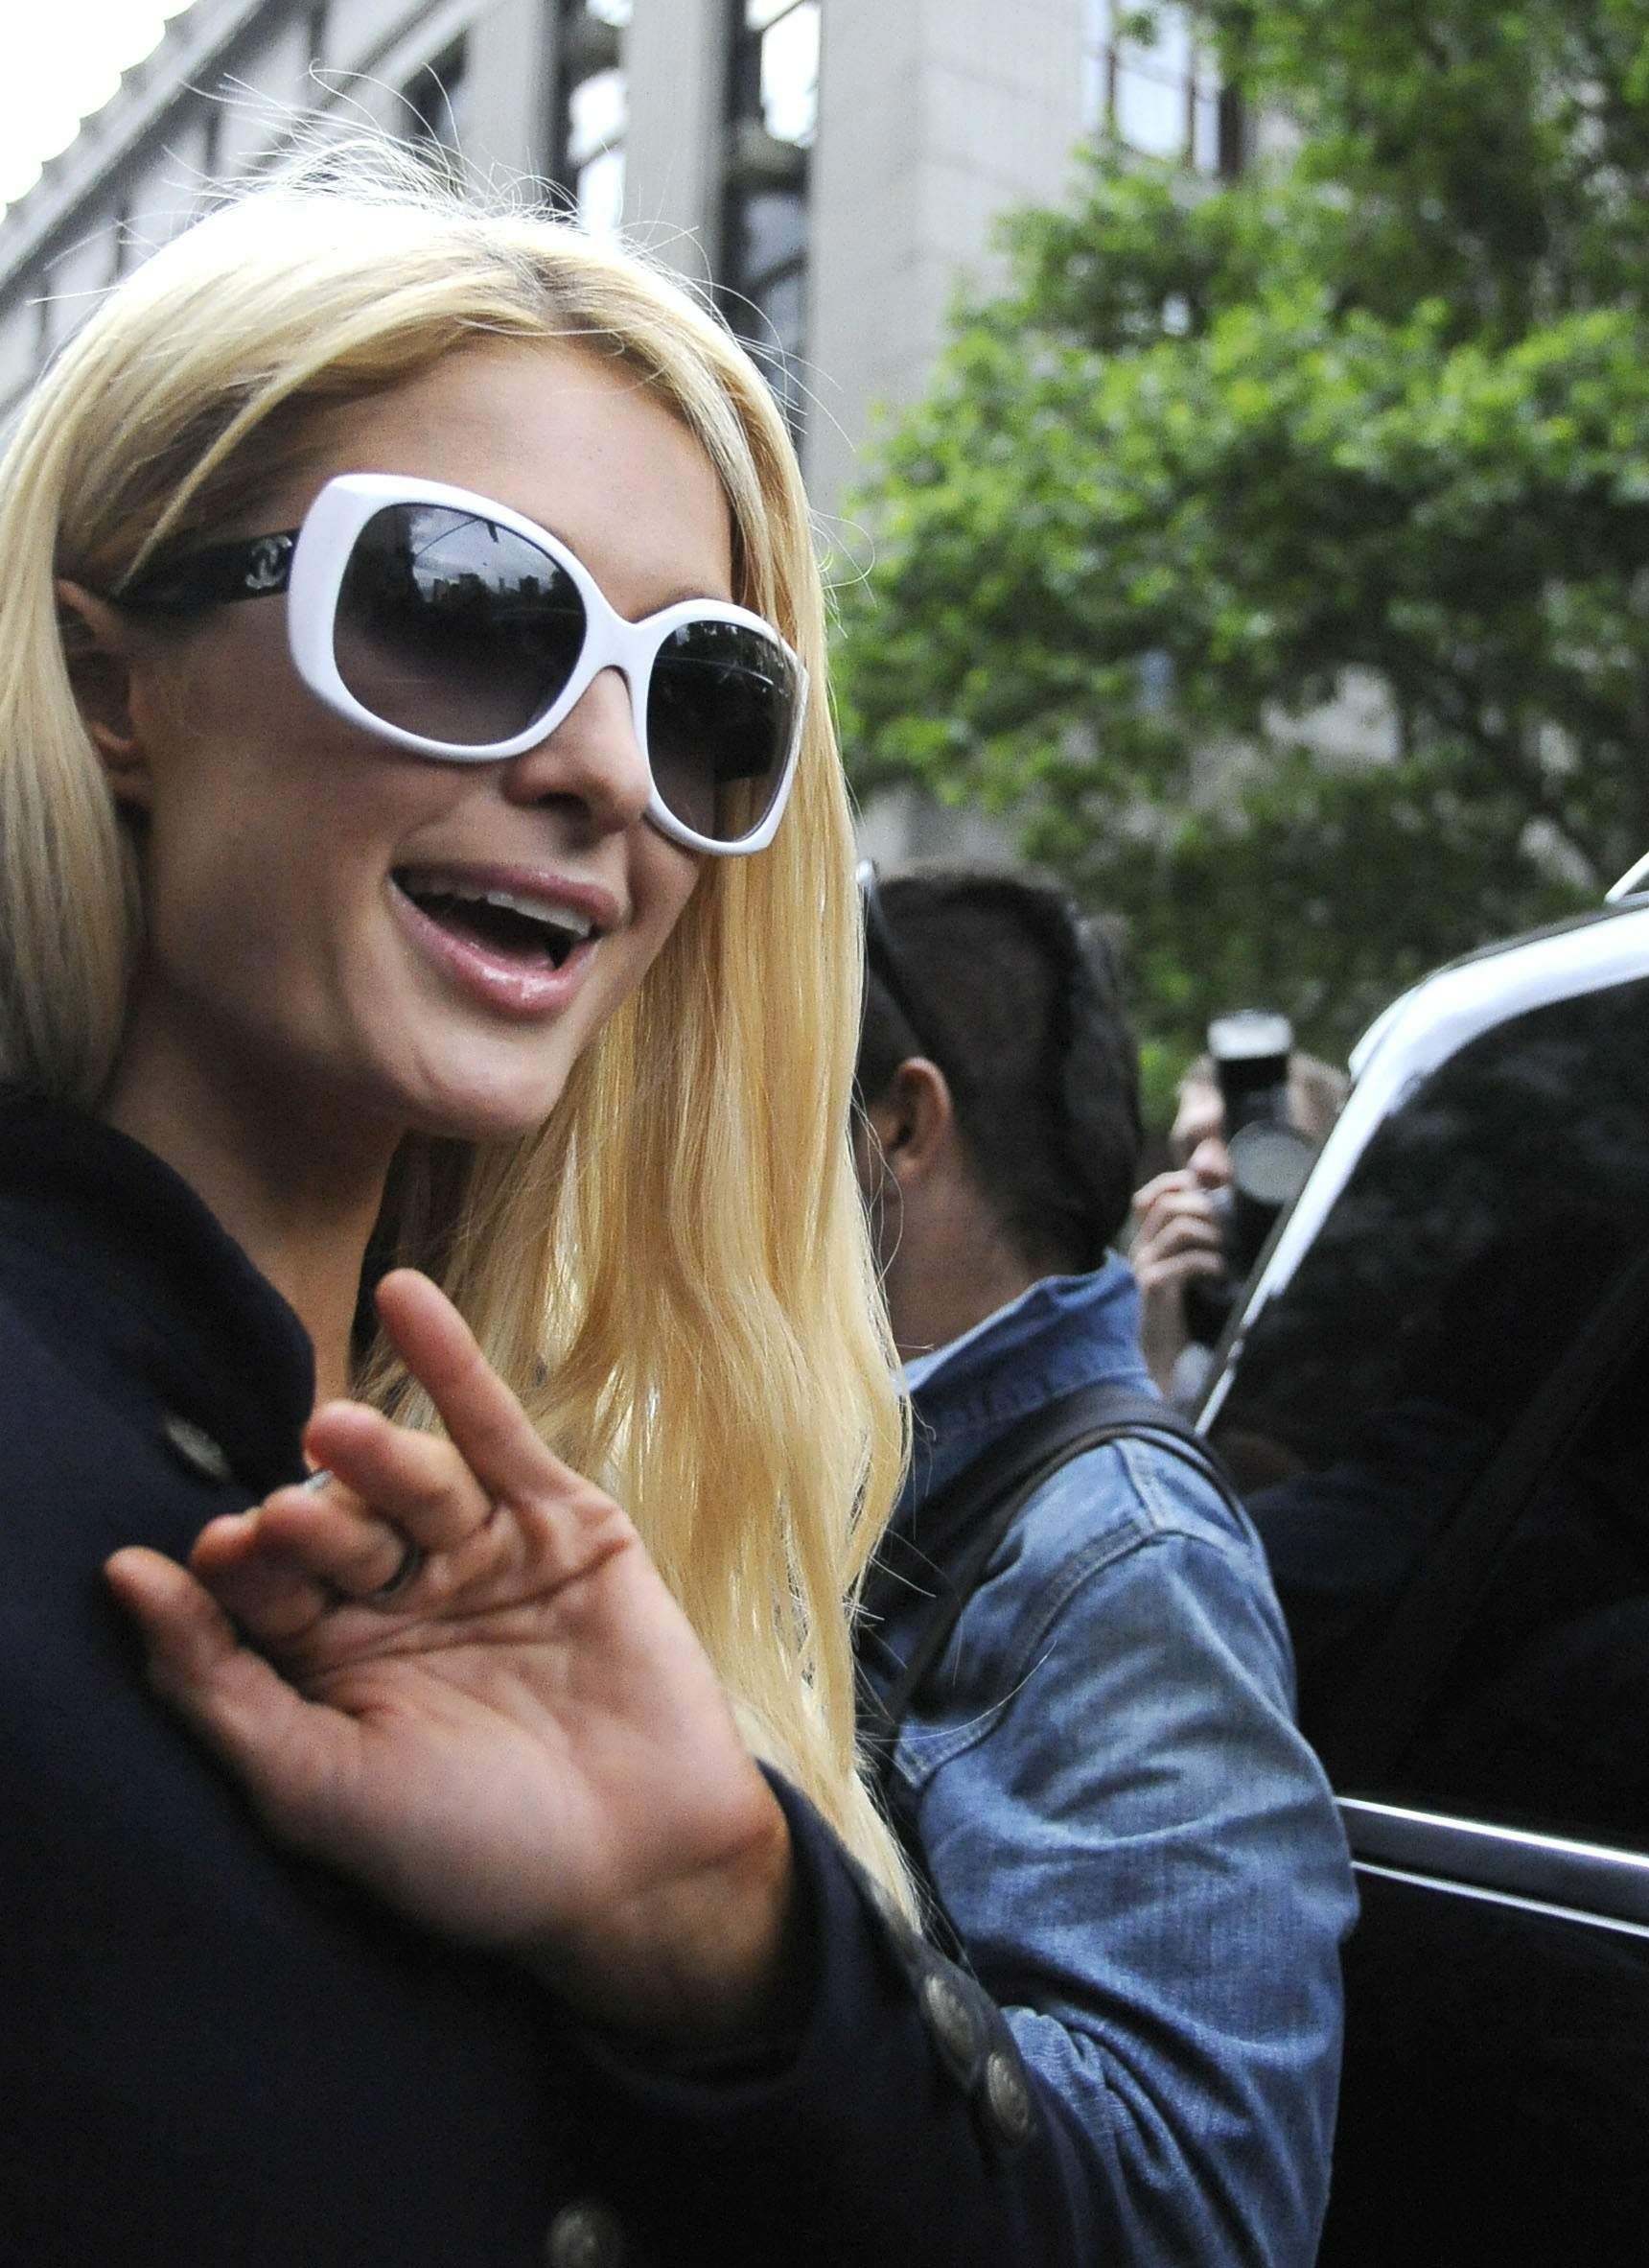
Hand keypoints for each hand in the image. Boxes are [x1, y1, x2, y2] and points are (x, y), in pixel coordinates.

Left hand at [105, 1270, 795, 2043]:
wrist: (640, 1869)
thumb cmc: (471, 1854)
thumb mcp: (320, 1789)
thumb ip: (217, 1688)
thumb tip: (123, 1577)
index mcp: (332, 1669)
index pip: (260, 1594)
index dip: (235, 1571)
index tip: (213, 1559)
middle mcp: (399, 1601)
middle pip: (332, 1530)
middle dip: (304, 1526)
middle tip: (279, 1527)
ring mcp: (481, 1554)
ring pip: (409, 1481)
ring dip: (369, 1452)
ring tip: (330, 1432)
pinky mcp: (560, 1520)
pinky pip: (495, 1433)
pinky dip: (451, 1363)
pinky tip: (403, 1298)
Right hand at [1129, 1168, 1225, 1393]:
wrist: (1162, 1358)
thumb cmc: (1182, 1313)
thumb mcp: (1187, 1268)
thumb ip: (1197, 1239)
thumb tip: (1222, 1205)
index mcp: (1146, 1241)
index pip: (1149, 1195)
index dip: (1177, 1184)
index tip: (1209, 1193)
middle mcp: (1140, 1248)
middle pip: (1168, 1203)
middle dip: (1204, 1208)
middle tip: (1227, 1227)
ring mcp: (1143, 1266)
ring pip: (1177, 1227)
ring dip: (1210, 1234)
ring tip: (1225, 1250)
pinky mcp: (1153, 1287)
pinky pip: (1185, 1261)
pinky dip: (1209, 1262)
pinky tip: (1220, 1272)